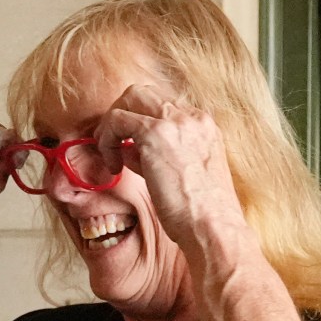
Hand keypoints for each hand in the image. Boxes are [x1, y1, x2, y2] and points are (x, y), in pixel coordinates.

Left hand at [90, 81, 247, 267]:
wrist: (213, 227)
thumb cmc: (201, 213)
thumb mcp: (183, 176)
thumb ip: (157, 155)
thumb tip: (128, 149)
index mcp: (203, 126)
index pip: (162, 105)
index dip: (139, 123)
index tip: (129, 149)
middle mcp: (192, 117)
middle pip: (143, 93)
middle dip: (122, 115)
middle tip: (113, 145)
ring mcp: (176, 122)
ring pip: (129, 97)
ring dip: (112, 125)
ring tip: (111, 156)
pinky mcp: (156, 133)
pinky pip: (116, 119)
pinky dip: (107, 140)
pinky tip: (114, 166)